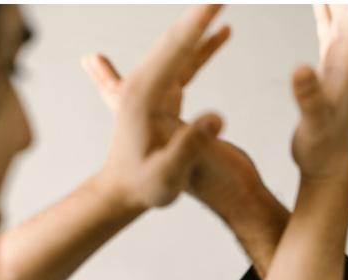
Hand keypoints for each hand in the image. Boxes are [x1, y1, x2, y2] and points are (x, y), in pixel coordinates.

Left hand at [91, 5, 229, 211]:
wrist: (123, 193)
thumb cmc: (145, 188)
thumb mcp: (168, 175)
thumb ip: (191, 147)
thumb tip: (218, 117)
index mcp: (143, 96)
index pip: (175, 50)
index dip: (197, 24)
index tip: (214, 2)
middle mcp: (144, 83)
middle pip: (175, 38)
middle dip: (199, 14)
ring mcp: (152, 87)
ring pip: (180, 45)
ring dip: (201, 23)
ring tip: (221, 2)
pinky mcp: (163, 94)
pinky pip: (186, 62)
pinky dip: (203, 45)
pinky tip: (224, 34)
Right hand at [290, 5, 347, 188]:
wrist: (331, 171)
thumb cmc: (323, 151)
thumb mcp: (314, 125)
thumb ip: (309, 97)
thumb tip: (299, 68)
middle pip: (347, 2)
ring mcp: (342, 58)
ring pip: (338, 9)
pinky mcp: (331, 66)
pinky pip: (328, 23)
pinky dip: (322, 5)